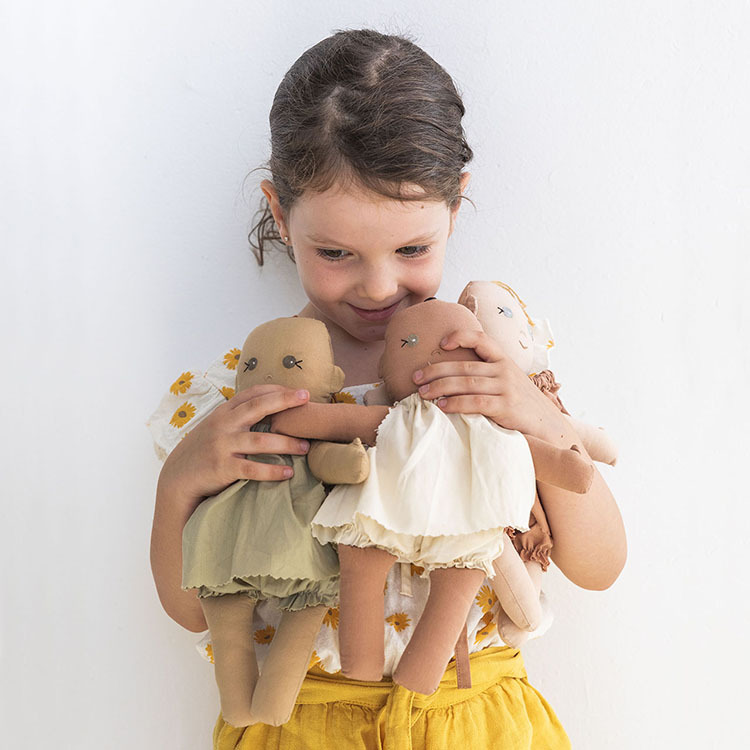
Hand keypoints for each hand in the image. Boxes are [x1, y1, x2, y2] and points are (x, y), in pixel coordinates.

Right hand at [158, 385, 311, 501]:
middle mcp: (224, 425)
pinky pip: (252, 469)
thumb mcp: (217, 427)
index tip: (299, 391)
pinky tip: (288, 472)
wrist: (177, 477)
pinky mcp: (222, 468)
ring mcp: (222, 446)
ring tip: (305, 446)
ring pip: (260, 441)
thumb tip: (270, 407)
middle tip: (307, 399)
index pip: (253, 393)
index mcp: (224, 412)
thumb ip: (238, 417)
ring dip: (286, 443)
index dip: (277, 390)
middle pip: (258, 407)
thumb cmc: (204, 450)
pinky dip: (272, 471)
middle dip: (284, 401)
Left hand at [412, 329, 568, 440]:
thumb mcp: (508, 382)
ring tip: (422, 393)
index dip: (460, 336)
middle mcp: (504, 370)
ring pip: (466, 382)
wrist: (550, 427)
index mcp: (504, 360)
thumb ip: (487, 375)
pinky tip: (441, 406)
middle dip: (436, 371)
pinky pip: (475, 402)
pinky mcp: (506, 406)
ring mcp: (506, 387)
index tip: (441, 343)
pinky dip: (456, 403)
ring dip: (440, 387)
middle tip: (415, 377)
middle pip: (464, 365)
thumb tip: (450, 376)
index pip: (481, 339)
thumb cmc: (522, 405)